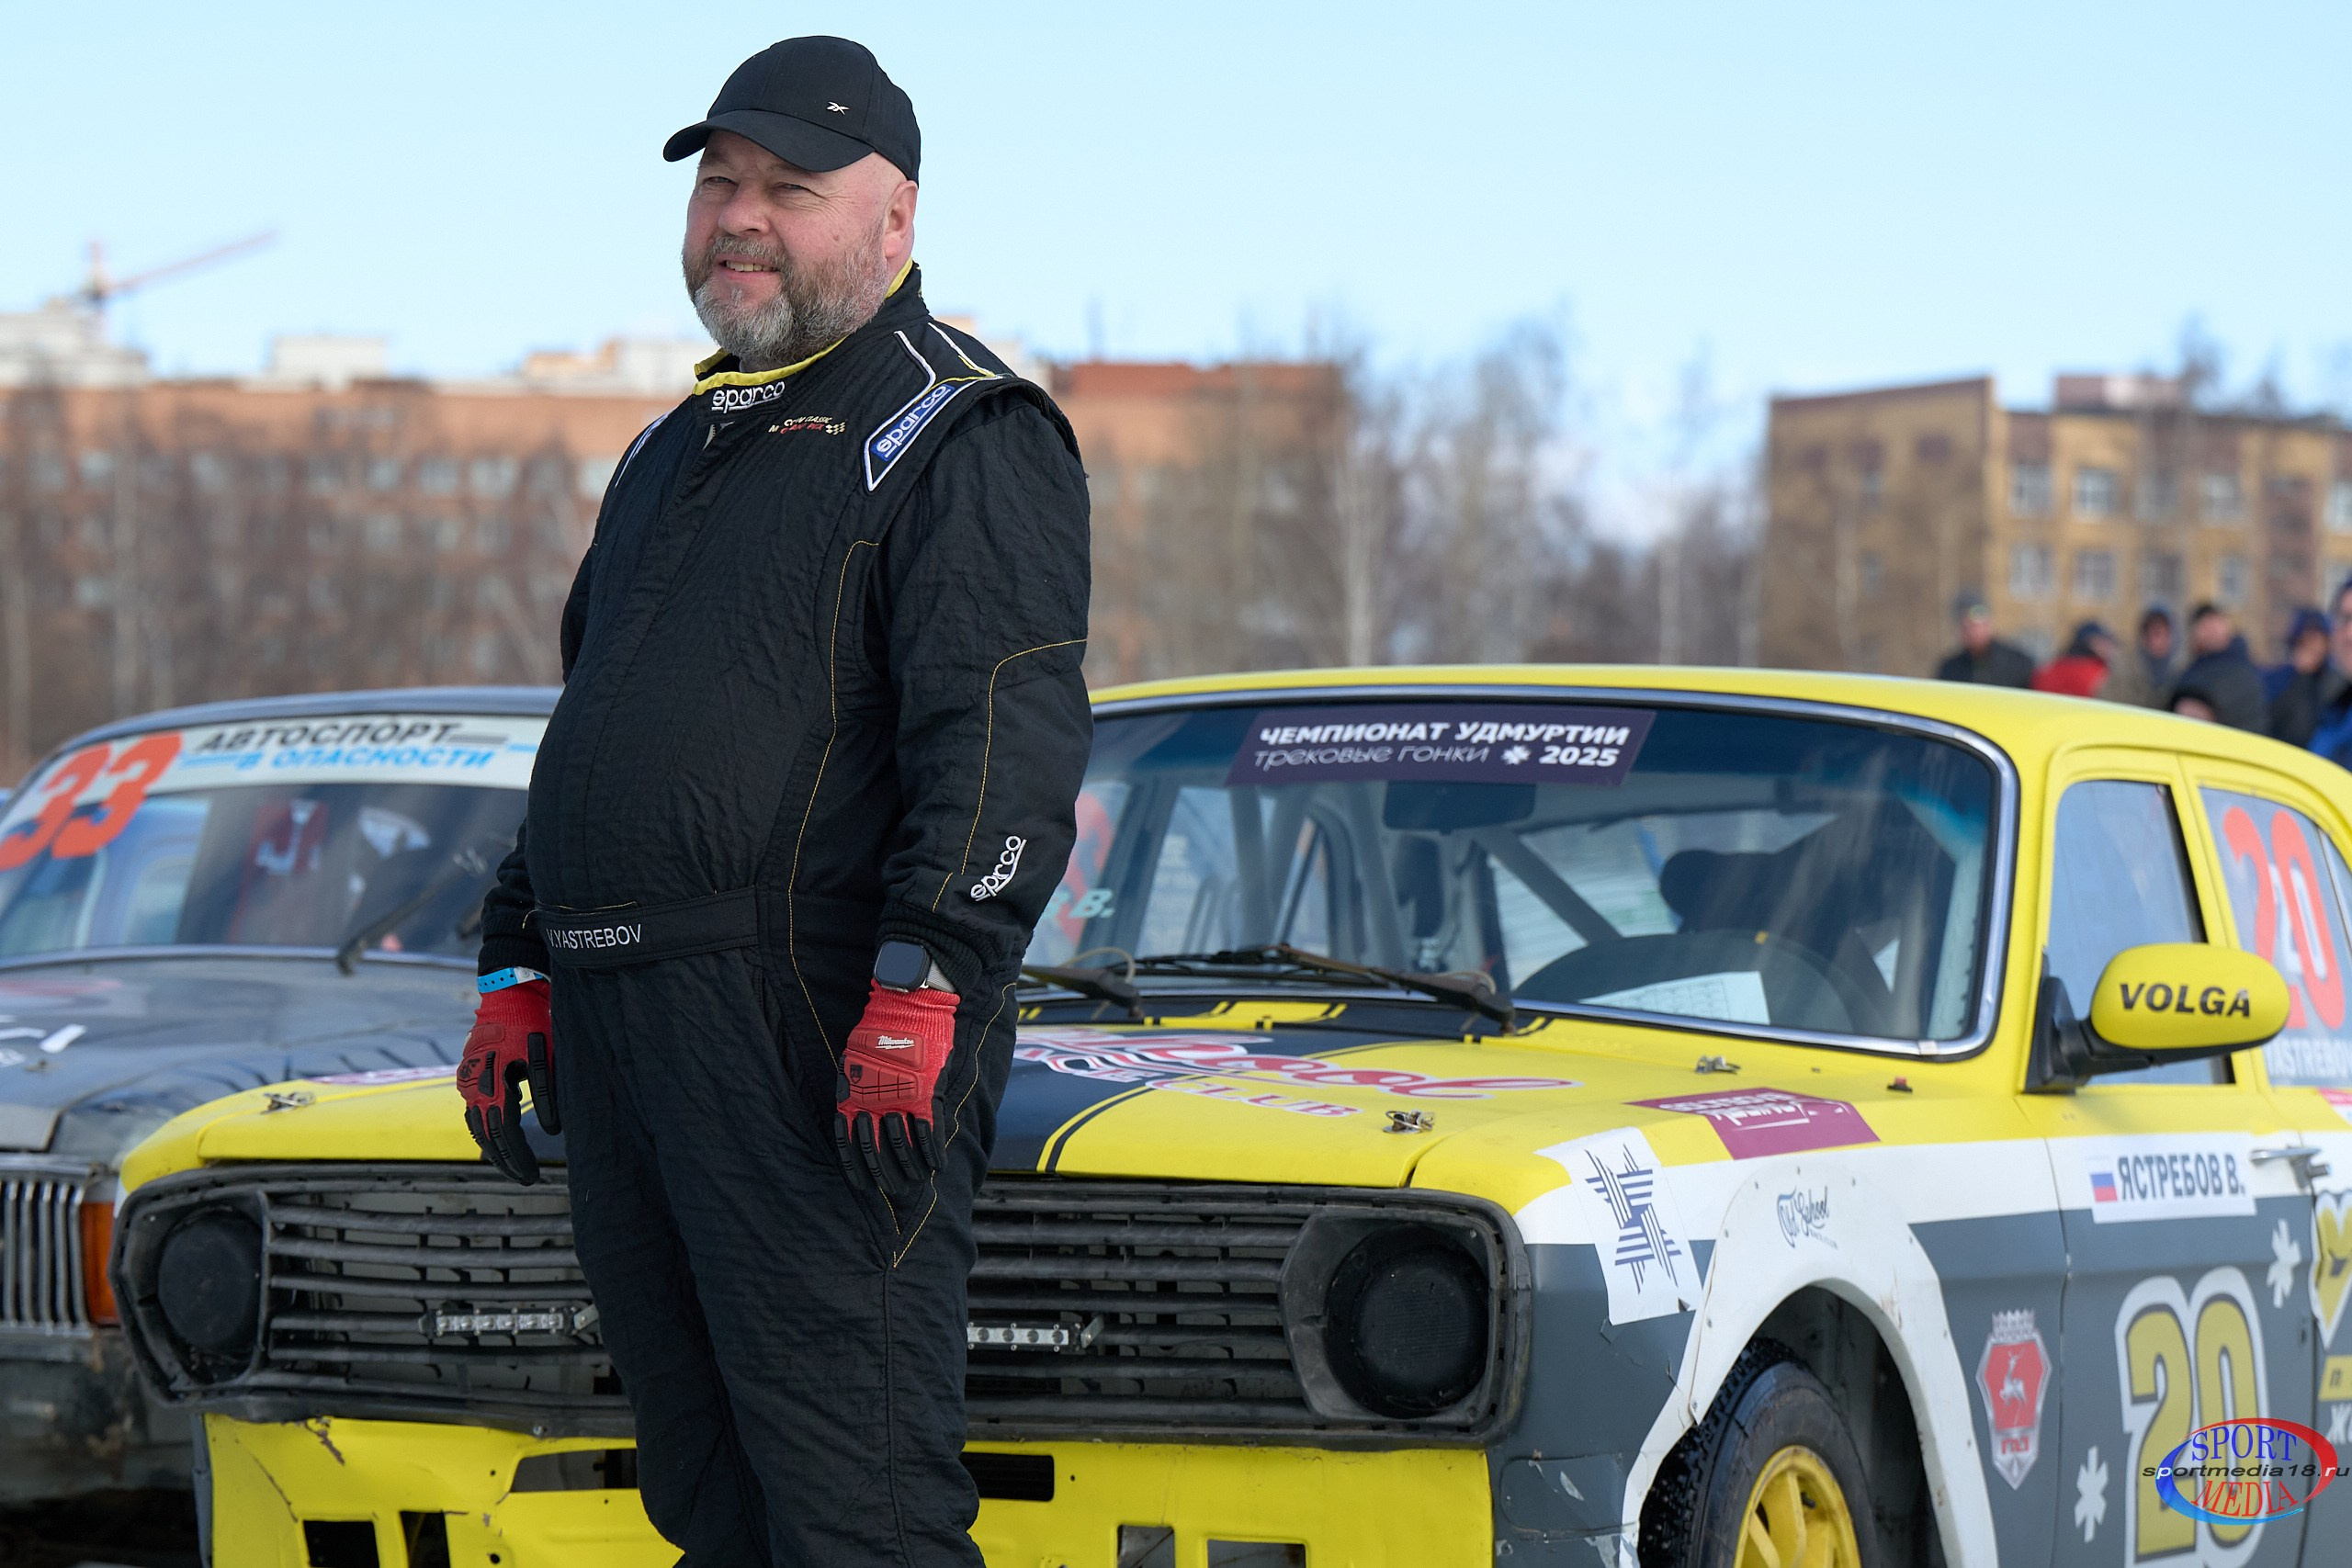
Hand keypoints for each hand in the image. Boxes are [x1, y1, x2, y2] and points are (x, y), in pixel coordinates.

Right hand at [460, 980, 557, 1184]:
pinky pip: (472, 1111)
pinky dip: (483, 1129)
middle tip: (524, 1178)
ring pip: (476, 1126)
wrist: (508, 996)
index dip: (519, 1158)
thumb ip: (549, 1096)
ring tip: (510, 1165)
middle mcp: (473, 1086)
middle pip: (487, 1136)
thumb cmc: (532, 1025)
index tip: (532, 1176)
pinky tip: (494, 1139)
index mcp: (494, 1084)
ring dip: (492, 1148)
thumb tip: (553, 1131)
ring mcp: (466, 1081)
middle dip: (506, 1160)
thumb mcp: (546, 1059)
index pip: (505, 1134)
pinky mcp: (467, 1075)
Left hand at [834, 980, 959, 1191]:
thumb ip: (856, 1084)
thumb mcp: (854, 1056)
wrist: (906, 1004)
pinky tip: (935, 1167)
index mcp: (851, 1094)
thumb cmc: (878, 1027)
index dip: (854, 1166)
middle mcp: (872, 1101)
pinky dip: (932, 1153)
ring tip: (912, 1183)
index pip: (848, 1141)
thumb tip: (855, 1106)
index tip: (861, 1185)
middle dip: (882, 1174)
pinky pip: (928, 1132)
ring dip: (907, 1168)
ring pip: (901, 1146)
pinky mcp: (925, 1094)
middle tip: (890, 1189)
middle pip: (874, 1149)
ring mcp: (899, 1099)